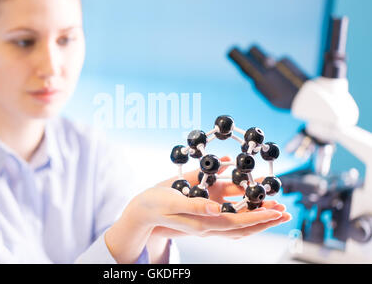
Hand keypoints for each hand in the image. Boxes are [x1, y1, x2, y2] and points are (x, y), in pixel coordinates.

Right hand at [105, 156, 290, 262]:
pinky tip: (251, 206)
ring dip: (259, 218)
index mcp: (203, 222)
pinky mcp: (205, 214)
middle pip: (244, 227)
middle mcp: (209, 224)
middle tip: (286, 212)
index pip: (238, 223)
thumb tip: (218, 208)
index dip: (258, 218)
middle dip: (265, 220)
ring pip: (239, 224)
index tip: (276, 212)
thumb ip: (195, 205)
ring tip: (276, 210)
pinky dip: (245, 214)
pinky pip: (230, 218)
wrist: (142, 211)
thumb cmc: (155, 204)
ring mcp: (208, 221)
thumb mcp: (172, 202)